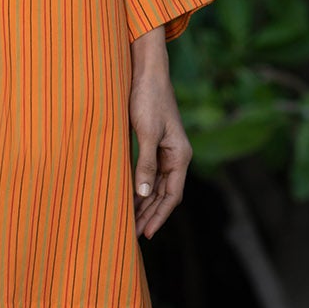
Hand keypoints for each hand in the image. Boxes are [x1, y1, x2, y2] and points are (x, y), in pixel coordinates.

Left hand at [128, 29, 191, 240]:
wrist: (145, 72)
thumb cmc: (148, 99)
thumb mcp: (146, 133)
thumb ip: (145, 164)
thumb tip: (143, 194)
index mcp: (180, 155)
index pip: (172, 195)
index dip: (159, 216)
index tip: (147, 233)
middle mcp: (176, 156)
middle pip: (165, 194)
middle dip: (151, 215)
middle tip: (134, 235)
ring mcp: (165, 151)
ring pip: (156, 186)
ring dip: (144, 204)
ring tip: (130, 223)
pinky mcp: (153, 144)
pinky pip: (148, 173)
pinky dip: (139, 188)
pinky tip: (128, 197)